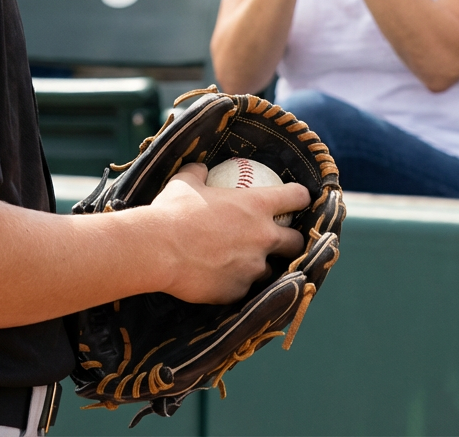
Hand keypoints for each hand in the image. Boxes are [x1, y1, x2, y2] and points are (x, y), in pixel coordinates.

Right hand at [150, 163, 307, 303]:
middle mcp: (262, 237)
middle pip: (296, 242)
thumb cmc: (173, 210)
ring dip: (260, 264)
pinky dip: (236, 281)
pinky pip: (244, 286)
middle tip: (281, 238)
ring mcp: (252, 268)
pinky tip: (220, 277)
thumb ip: (198, 173)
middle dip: (294, 240)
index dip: (301, 196)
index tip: (300, 198)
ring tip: (243, 261)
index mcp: (256, 205)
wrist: (158, 249)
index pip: (295, 198)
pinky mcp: (238, 291)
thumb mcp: (185, 182)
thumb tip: (201, 168)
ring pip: (269, 269)